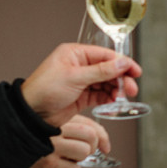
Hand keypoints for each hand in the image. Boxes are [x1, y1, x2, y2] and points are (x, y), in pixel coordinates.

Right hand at [21, 115, 109, 167]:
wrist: (9, 162)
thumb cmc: (35, 148)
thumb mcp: (55, 132)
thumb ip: (77, 131)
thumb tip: (104, 143)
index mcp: (56, 119)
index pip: (89, 124)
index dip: (103, 137)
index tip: (105, 146)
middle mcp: (53, 130)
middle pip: (90, 136)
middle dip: (91, 148)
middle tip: (80, 153)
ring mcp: (50, 146)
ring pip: (84, 152)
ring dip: (79, 160)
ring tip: (66, 159)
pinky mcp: (49, 164)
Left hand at [22, 43, 140, 127]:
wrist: (32, 113)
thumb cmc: (44, 90)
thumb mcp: (75, 77)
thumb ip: (101, 71)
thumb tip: (122, 63)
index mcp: (75, 54)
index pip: (105, 55)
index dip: (122, 63)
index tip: (135, 71)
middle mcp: (79, 65)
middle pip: (108, 69)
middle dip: (121, 78)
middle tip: (131, 89)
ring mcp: (80, 81)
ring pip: (106, 82)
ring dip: (116, 89)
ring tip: (122, 97)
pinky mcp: (81, 96)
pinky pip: (100, 94)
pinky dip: (108, 97)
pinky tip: (113, 101)